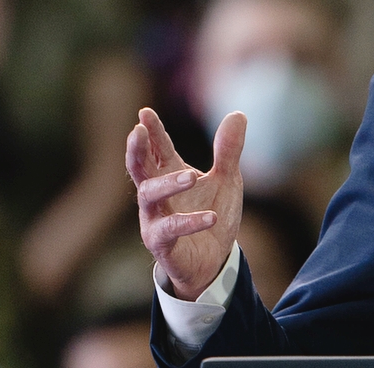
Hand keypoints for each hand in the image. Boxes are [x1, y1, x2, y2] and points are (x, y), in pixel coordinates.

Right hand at [126, 107, 245, 300]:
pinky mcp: (162, 243)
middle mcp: (156, 196)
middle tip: (137, 131)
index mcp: (170, 175)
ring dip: (169, 184)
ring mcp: (155, 219)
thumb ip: (228, 150)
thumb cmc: (212, 214)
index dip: (151, 131)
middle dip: (136, 149)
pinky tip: (211, 216)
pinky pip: (169, 230)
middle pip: (139, 168)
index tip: (145, 112)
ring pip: (149, 197)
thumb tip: (238, 114)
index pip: (156, 149)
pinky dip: (189, 221)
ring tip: (193, 176)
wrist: (215, 260)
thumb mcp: (227, 180)